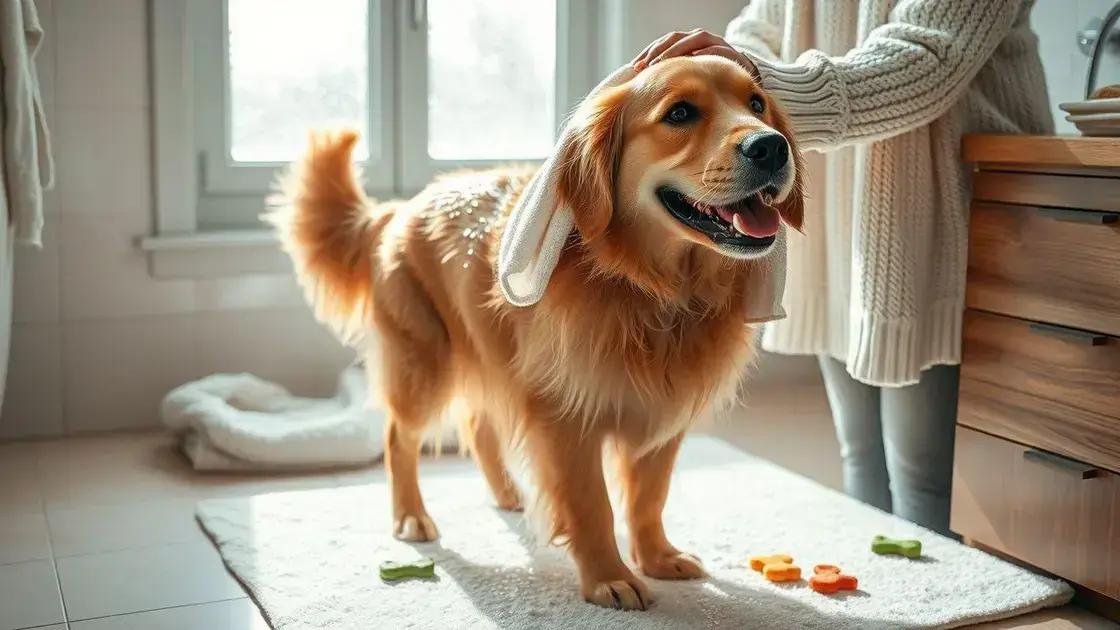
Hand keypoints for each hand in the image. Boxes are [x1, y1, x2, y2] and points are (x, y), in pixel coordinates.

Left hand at [631, 29, 757, 77]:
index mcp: (687, 42)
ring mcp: (717, 43)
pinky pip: (717, 50)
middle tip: (646, 67)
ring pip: (695, 39)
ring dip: (677, 51)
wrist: (742, 81)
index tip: (635, 67)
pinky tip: (692, 64)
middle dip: (660, 51)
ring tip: (663, 64)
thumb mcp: (688, 79)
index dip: (649, 52)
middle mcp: (700, 39)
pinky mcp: (731, 52)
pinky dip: (704, 54)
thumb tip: (643, 87)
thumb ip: (671, 77)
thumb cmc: (710, 81)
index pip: (664, 41)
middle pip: (676, 37)